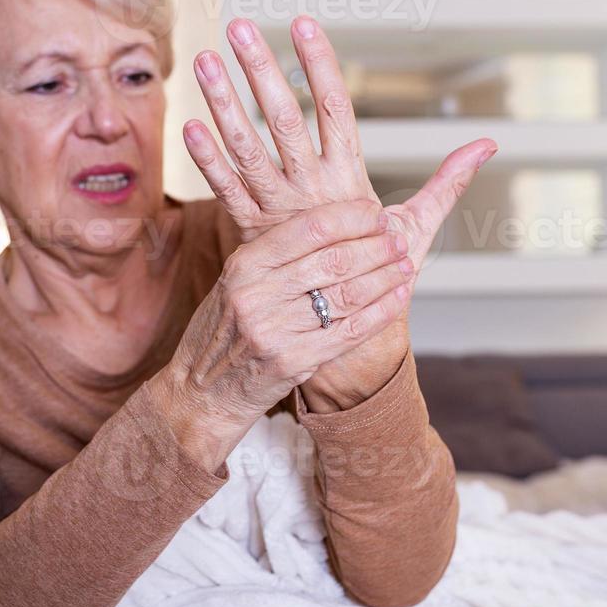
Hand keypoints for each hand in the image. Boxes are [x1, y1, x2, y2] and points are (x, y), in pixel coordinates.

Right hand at [156, 199, 413, 469]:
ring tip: (406, 266)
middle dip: (376, 247)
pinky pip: (349, 331)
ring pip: (347, 294)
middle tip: (398, 240)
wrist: (201, 393)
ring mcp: (275, 331)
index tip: (376, 213)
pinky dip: (381, 312)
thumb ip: (276, 255)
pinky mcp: (293, 362)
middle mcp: (257, 295)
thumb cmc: (224, 331)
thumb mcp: (235, 283)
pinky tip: (398, 298)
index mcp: (244, 265)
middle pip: (334, 260)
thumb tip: (334, 223)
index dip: (351, 217)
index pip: (309, 228)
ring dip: (385, 278)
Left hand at [184, 15, 496, 410]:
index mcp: (350, 180)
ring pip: (247, 149)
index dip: (319, 64)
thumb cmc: (387, 276)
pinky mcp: (253, 233)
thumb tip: (489, 145)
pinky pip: (226, 192)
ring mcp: (280, 210)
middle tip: (238, 26)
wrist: (348, 341)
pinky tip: (188, 125)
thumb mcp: (420, 227)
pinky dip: (207, 161)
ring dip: (224, 104)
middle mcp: (312, 189)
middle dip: (261, 70)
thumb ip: (449, 181)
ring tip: (202, 62)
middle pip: (284, 118)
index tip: (304, 22)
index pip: (335, 107)